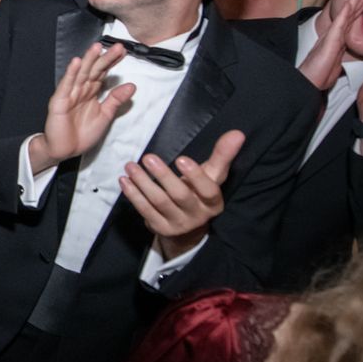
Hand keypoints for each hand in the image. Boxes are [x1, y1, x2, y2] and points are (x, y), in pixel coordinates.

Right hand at [29, 43, 133, 171]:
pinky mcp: (59, 102)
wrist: (64, 150)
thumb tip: (132, 86)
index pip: (103, 73)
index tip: (123, 52)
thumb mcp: (105, 116)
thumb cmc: (81, 134)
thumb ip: (116, 100)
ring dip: (88, 60)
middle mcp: (80, 90)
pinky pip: (66, 86)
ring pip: (81, 74)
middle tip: (117, 47)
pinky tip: (76, 63)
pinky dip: (71, 74)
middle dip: (105, 58)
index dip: (112, 62)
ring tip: (97, 48)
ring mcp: (69, 94)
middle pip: (94, 70)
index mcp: (91, 92)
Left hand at [120, 129, 244, 258]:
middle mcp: (197, 215)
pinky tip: (125, 181)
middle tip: (148, 157)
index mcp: (213, 202)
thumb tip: (237, 133)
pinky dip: (133, 195)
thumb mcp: (213, 175)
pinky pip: (144, 211)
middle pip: (180, 195)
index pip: (208, 190)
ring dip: (143, 183)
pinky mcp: (160, 228)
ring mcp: (177, 224)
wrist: (188, 227)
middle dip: (163, 176)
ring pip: (159, 202)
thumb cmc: (200, 192)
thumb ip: (222, 155)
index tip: (181, 159)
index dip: (195, 176)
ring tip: (131, 166)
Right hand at [298, 0, 362, 89]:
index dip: (359, 10)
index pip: (351, 22)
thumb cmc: (319, 78)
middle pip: (349, 15)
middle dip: (360, 2)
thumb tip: (344, 59)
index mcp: (337, 42)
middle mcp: (334, 36)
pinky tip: (351, 2)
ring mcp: (331, 37)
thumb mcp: (334, 68)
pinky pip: (339, 23)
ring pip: (345, 15)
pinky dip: (345, 12)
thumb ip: (339, 59)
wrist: (307, 84)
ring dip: (355, 1)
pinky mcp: (329, 40)